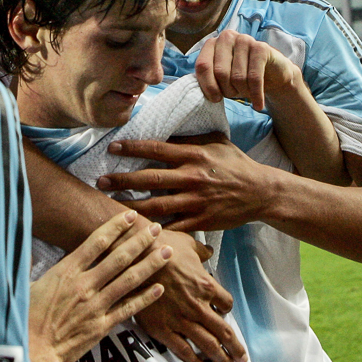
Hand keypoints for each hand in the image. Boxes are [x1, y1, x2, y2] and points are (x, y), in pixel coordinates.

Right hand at [29, 210, 170, 361]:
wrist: (33, 350)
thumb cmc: (25, 318)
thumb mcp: (25, 284)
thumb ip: (29, 262)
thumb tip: (26, 246)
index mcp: (66, 271)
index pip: (96, 242)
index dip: (116, 226)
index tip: (129, 215)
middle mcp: (85, 285)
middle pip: (119, 257)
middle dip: (139, 240)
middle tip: (155, 228)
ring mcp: (96, 306)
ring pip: (129, 280)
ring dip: (149, 264)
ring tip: (165, 252)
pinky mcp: (102, 326)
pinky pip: (128, 309)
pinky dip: (145, 298)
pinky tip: (159, 288)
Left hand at [99, 135, 278, 232]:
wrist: (261, 192)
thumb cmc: (235, 164)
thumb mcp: (215, 143)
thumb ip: (188, 139)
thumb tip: (162, 133)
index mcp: (194, 155)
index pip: (157, 149)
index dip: (133, 148)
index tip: (112, 148)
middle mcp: (193, 177)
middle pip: (151, 179)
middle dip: (123, 181)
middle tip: (100, 181)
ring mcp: (197, 201)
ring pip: (158, 206)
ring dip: (132, 206)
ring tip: (110, 206)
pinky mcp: (202, 220)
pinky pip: (174, 226)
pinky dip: (154, 229)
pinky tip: (136, 229)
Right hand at [132, 229, 246, 361]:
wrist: (135, 257)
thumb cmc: (160, 248)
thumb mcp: (187, 243)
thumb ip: (201, 251)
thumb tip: (208, 250)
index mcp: (205, 285)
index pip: (226, 303)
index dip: (227, 308)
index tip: (225, 312)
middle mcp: (197, 306)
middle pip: (224, 332)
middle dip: (235, 347)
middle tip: (242, 356)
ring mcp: (181, 319)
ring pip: (208, 345)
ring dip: (221, 357)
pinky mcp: (163, 328)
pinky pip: (183, 350)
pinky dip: (194, 360)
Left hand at [195, 29, 298, 110]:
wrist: (273, 75)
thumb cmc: (242, 77)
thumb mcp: (222, 79)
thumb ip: (209, 80)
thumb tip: (201, 92)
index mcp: (212, 43)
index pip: (202, 66)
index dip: (208, 86)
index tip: (215, 99)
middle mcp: (227, 37)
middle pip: (220, 72)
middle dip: (228, 90)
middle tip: (235, 94)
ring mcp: (245, 39)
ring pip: (238, 76)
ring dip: (243, 92)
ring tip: (247, 93)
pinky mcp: (261, 48)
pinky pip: (255, 77)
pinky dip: (256, 94)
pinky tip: (258, 104)